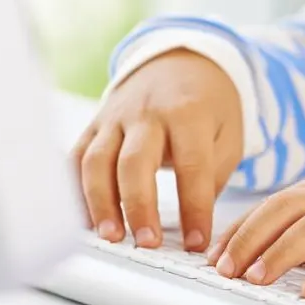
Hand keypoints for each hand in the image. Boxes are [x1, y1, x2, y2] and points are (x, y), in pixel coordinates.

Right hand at [70, 50, 243, 251]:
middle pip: (135, 162)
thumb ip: (213, 176)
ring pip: (97, 161)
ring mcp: (115, 118)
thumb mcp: (229, 134)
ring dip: (100, 203)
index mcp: (188, 114)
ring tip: (111, 237)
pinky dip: (74, 190)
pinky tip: (82, 221)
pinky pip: (76, 158)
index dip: (194, 208)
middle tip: (148, 244)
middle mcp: (146, 114)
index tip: (196, 243)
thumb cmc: (209, 106)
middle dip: (139, 207)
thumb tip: (194, 224)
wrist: (181, 61)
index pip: (191, 166)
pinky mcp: (95, 125)